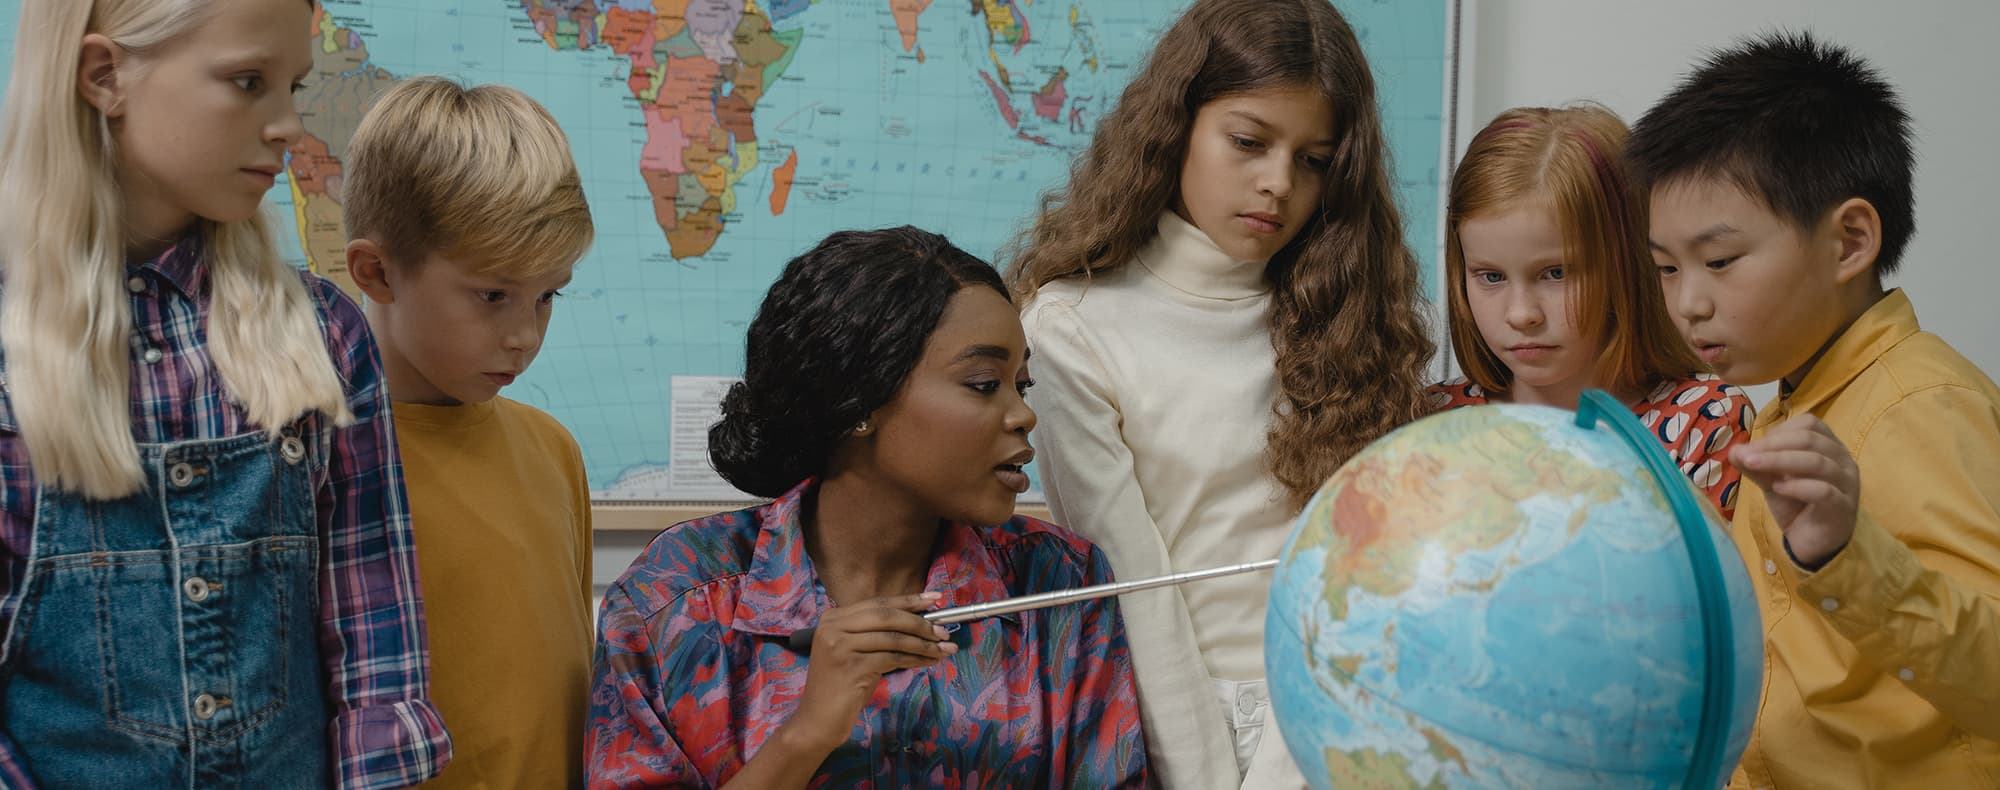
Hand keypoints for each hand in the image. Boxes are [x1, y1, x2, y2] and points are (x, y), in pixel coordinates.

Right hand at [781, 592, 956, 752]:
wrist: (818, 719)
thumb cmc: (843, 686)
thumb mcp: (857, 652)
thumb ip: (878, 633)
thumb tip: (922, 621)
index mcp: (833, 617)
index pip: (878, 603)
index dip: (909, 600)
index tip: (935, 598)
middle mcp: (832, 627)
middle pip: (886, 616)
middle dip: (920, 622)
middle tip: (944, 631)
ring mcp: (839, 646)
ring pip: (893, 638)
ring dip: (923, 644)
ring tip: (944, 649)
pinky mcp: (850, 667)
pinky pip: (892, 658)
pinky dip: (915, 659)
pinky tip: (928, 662)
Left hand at [1731, 414, 1859, 567]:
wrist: (1812, 542)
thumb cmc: (1796, 504)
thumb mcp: (1771, 481)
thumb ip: (1756, 465)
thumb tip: (1735, 450)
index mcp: (1829, 446)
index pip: (1809, 424)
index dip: (1779, 431)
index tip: (1755, 446)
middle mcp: (1843, 460)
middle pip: (1810, 439)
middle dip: (1773, 445)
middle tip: (1746, 456)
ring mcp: (1847, 483)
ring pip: (1817, 462)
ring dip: (1780, 461)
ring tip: (1753, 466)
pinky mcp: (1843, 507)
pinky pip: (1824, 491)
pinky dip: (1797, 486)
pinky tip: (1777, 489)